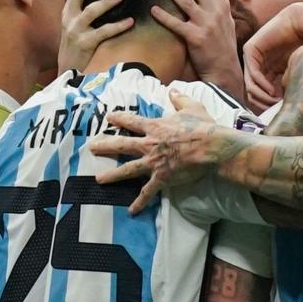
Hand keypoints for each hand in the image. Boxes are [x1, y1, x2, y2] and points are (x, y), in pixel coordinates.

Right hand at [57, 0, 131, 71]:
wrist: (68, 71)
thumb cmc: (76, 47)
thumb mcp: (75, 25)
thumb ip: (84, 9)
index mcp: (68, 10)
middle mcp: (69, 16)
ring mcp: (75, 30)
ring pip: (91, 11)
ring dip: (108, 2)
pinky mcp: (84, 43)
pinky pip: (103, 32)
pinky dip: (118, 26)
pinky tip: (131, 22)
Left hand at [89, 92, 221, 212]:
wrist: (210, 147)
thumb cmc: (203, 127)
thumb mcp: (192, 107)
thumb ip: (180, 99)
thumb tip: (173, 90)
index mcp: (156, 127)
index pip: (132, 122)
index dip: (120, 119)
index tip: (109, 117)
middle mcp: (150, 144)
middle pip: (122, 145)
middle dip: (106, 146)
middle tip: (92, 148)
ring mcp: (154, 162)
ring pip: (128, 169)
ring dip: (112, 174)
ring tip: (99, 179)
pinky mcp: (162, 177)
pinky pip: (148, 191)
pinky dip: (140, 202)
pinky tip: (132, 211)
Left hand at [149, 0, 243, 97]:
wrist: (225, 71)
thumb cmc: (224, 46)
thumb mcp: (228, 21)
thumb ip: (221, 3)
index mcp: (222, 6)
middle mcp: (215, 12)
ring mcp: (205, 24)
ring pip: (186, 1)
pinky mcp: (195, 38)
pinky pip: (177, 24)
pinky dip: (164, 16)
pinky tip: (153, 9)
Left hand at [242, 4, 302, 113]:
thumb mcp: (297, 74)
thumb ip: (289, 88)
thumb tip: (284, 110)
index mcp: (270, 71)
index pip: (261, 94)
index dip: (268, 106)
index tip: (280, 112)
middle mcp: (260, 65)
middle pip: (253, 92)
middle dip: (263, 104)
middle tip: (275, 110)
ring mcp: (254, 57)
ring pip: (250, 85)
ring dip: (261, 97)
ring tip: (274, 102)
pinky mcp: (251, 49)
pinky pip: (252, 73)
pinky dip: (261, 85)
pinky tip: (272, 92)